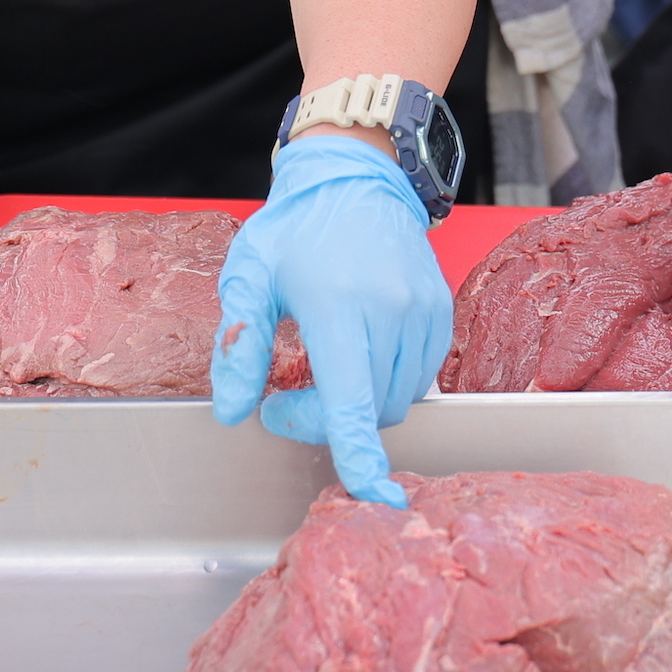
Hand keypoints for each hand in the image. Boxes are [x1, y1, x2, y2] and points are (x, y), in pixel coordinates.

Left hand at [213, 134, 450, 508]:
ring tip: (320, 367)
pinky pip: (418, 376)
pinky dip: (386, 381)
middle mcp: (392, 309)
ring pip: (397, 399)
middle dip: (325, 419)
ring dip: (358, 403)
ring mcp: (424, 310)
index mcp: (340, 305)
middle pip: (370, 409)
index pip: (352, 399)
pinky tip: (358, 351)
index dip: (360, 455)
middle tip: (281, 397)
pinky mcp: (441, 312)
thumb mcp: (250, 276)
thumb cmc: (296, 227)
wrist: (354, 177)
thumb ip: (239, 345)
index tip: (373, 494)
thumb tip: (230, 410)